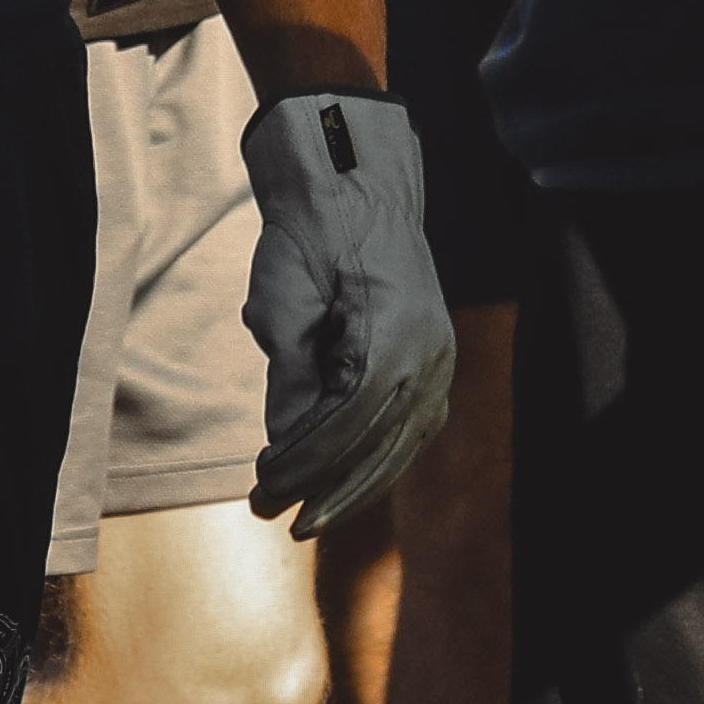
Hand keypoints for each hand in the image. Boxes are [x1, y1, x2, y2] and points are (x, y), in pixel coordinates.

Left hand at [238, 94, 459, 536]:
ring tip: (310, 515)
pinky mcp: (436, 358)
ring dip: (357, 485)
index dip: (303, 463)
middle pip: (381, 446)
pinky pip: (415, 427)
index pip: (348, 424)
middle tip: (276, 517)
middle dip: (327, 489)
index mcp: (396, 335)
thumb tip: (286, 442)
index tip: (262, 485)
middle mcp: (431, 352)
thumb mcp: (285, 301)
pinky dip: (384, 458)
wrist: (358, 186)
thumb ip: (291, 377)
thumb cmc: (314, 235)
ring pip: (404, 444)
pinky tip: (354, 481)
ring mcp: (441, 356)